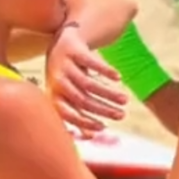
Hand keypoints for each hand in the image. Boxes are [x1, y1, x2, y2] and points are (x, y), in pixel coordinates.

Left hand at [46, 21, 128, 137]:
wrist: (61, 41)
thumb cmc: (67, 74)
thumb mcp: (67, 93)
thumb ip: (77, 114)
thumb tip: (90, 137)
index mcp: (53, 94)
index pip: (67, 114)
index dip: (85, 122)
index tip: (103, 127)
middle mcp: (56, 80)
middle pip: (82, 100)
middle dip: (103, 110)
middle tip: (122, 115)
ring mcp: (64, 64)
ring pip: (89, 83)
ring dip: (109, 94)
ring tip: (125, 100)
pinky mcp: (74, 49)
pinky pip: (92, 62)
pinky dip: (106, 71)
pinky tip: (119, 78)